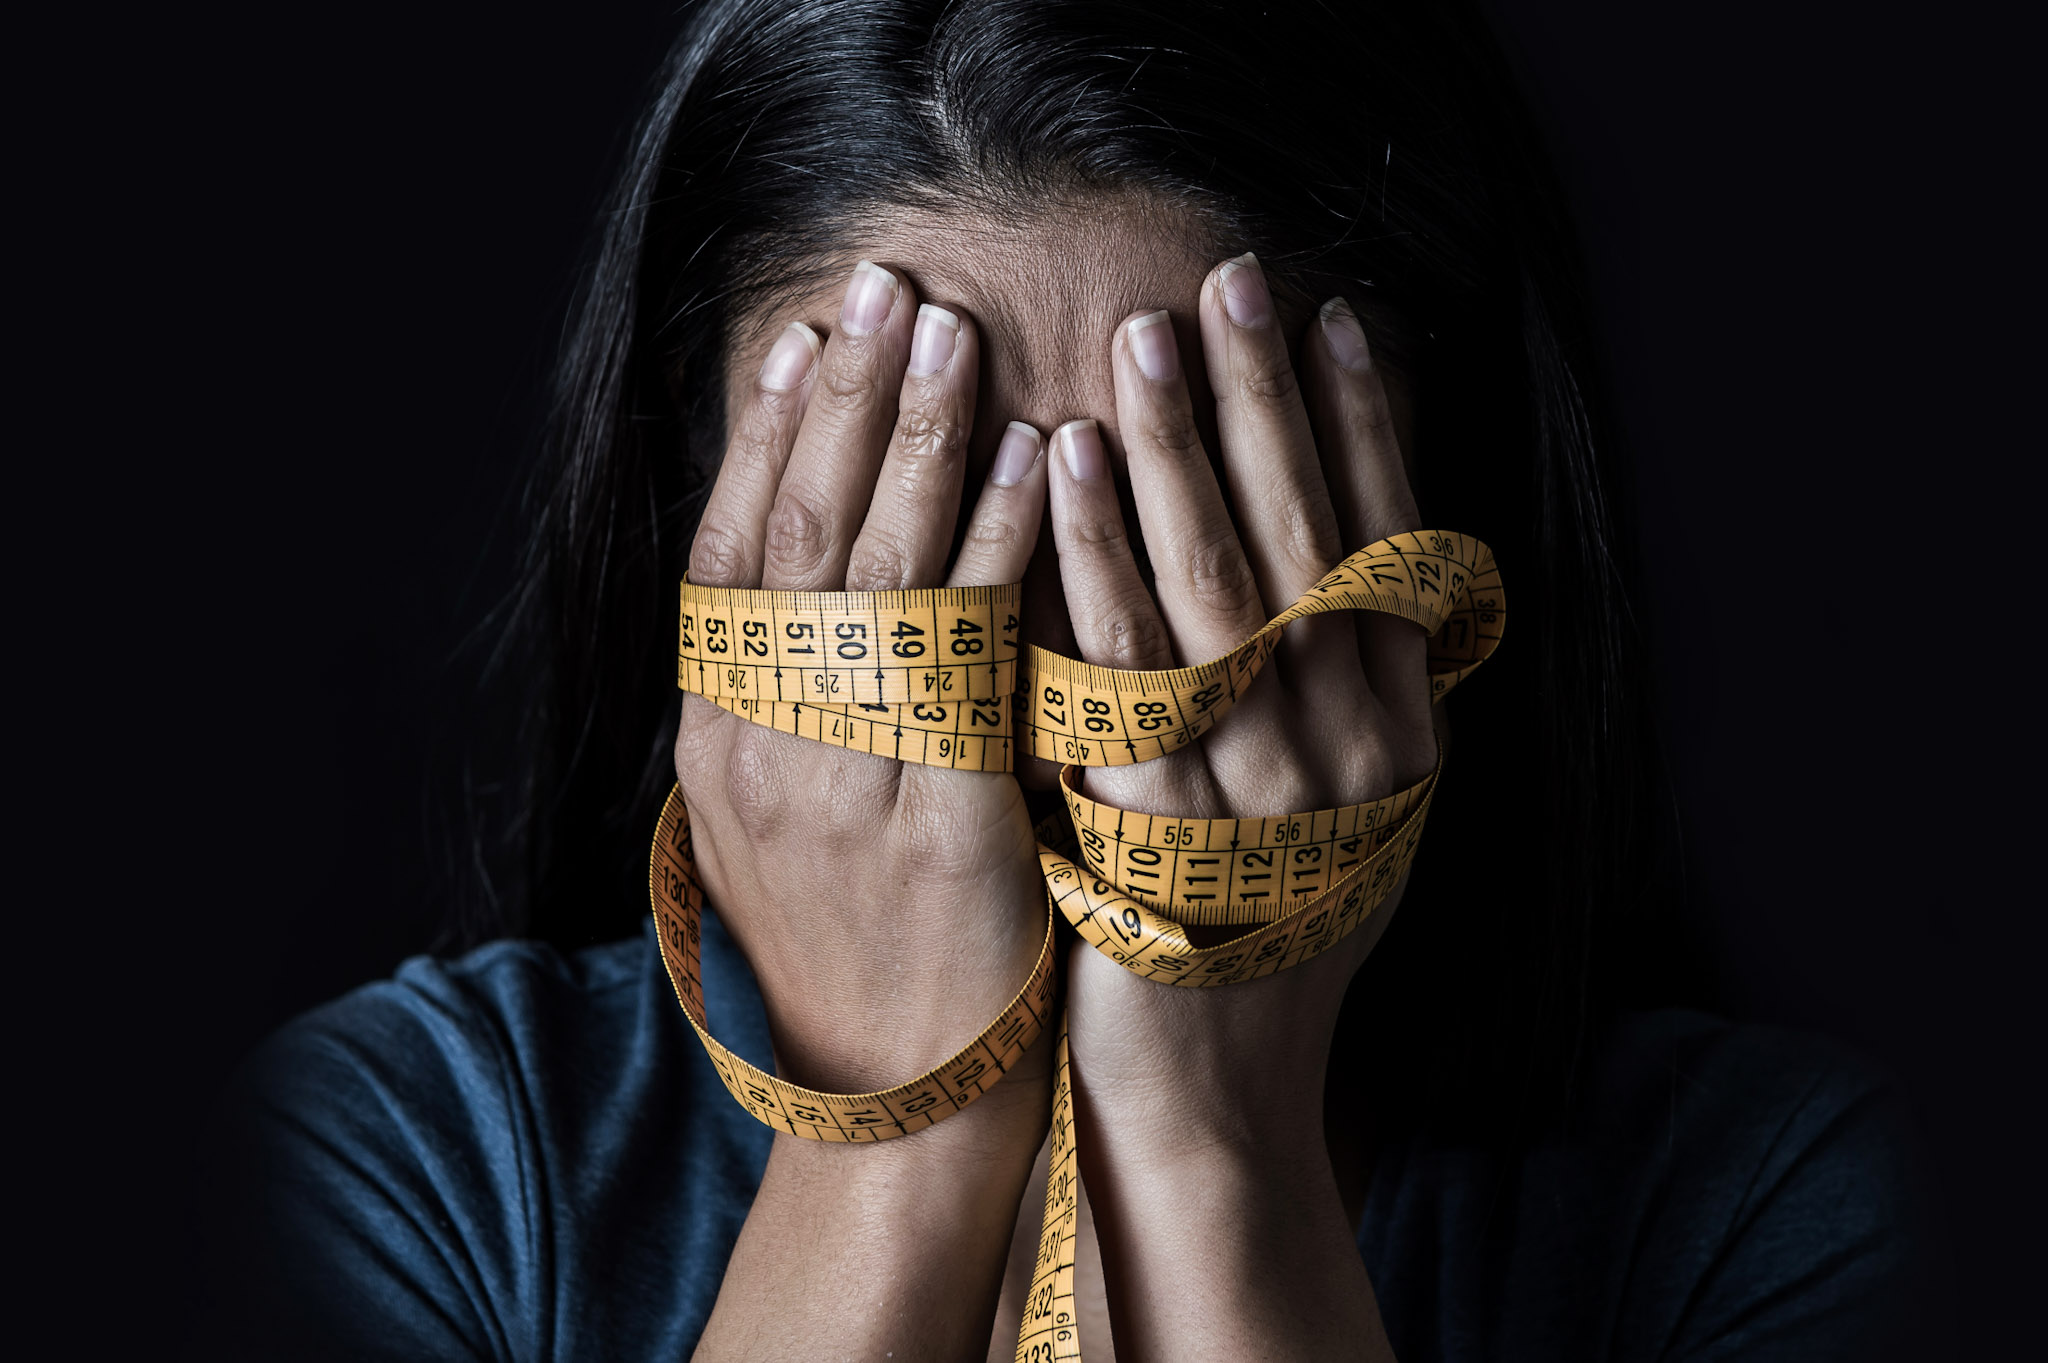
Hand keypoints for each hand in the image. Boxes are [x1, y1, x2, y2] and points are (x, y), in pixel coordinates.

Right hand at [675, 259, 1051, 1095]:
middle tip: (887, 286)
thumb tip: (820, 575)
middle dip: (846, 400)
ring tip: (955, 332)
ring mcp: (842, 781)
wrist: (898, 1098)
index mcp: (717, 735)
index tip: (808, 335)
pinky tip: (1034, 461)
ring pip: (877, 573)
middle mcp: (760, 743)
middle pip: (799, 534)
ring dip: (920, 439)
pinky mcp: (937, 818)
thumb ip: (795, 698)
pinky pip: (969, 652)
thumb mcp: (787, 818)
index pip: (731, 549)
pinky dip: (997, 547)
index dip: (769, 434)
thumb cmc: (861, 947)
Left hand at [1048, 254, 1421, 1358]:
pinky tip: (1072, 465)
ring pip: (1224, 580)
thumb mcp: (1338, 808)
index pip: (1388, 541)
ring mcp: (1263, 784)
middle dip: (1266, 401)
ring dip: (1183, 447)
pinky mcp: (1161, 820)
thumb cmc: (1263, 937)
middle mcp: (1353, 745)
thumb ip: (1345, 690)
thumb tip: (1331, 548)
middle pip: (1308, 535)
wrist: (1218, 1095)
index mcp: (1405, 730)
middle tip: (1229, 284)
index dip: (1362, 423)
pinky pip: (1128, 659)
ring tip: (1145, 339)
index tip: (1331, 316)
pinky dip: (1099, 554)